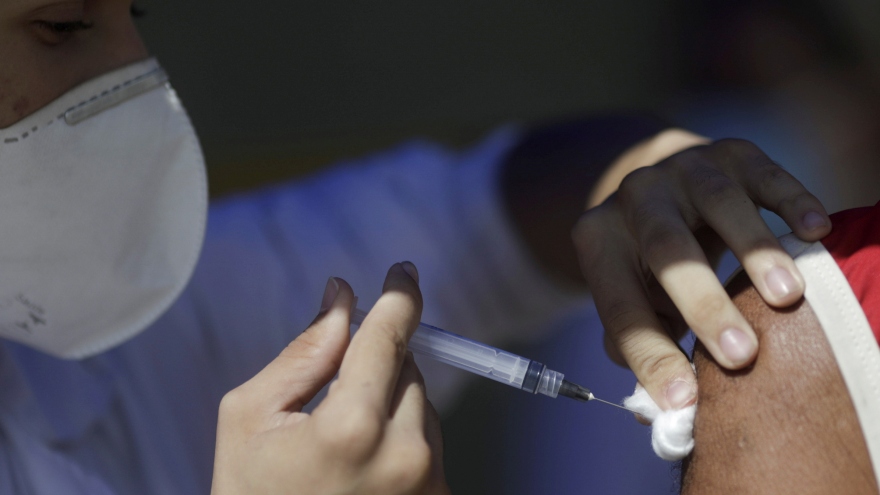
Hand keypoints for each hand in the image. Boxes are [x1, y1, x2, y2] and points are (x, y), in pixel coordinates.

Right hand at [211, 263, 449, 494]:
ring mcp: (428, 484)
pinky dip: (401, 439)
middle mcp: (404, 456)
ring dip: (390, 405)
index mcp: (351, 429)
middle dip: (374, 365)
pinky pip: (429, 443)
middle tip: (330, 399)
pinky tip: (361, 471)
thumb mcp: (249, 421)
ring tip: (341, 452)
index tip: (403, 272)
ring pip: (422, 405)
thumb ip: (303, 352)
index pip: (388, 336)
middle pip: (407, 368)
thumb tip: (341, 299)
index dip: (399, 296)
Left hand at [573, 137, 831, 410]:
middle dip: (703, 305)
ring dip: (753, 249)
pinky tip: (815, 230)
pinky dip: (791, 199)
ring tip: (785, 295)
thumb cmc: (647, 262)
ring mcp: (683, 169)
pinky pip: (764, 173)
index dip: (649, 354)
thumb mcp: (631, 296)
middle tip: (742, 355)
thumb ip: (641, 343)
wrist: (660, 182)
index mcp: (598, 239)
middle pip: (666, 250)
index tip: (684, 400)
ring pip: (717, 202)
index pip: (620, 305)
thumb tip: (666, 401)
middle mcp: (635, 197)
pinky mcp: (731, 152)